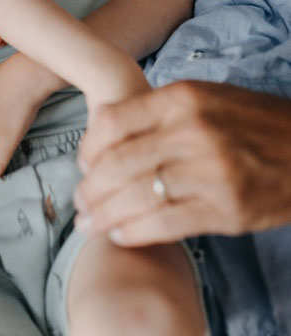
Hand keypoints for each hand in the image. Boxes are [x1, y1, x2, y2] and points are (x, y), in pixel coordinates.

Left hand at [77, 80, 290, 243]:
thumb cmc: (256, 124)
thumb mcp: (208, 98)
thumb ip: (157, 110)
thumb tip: (100, 126)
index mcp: (183, 100)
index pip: (111, 123)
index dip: (87, 149)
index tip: (83, 166)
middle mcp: (194, 132)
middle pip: (117, 165)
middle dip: (89, 190)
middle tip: (80, 203)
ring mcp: (211, 172)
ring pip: (136, 197)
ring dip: (104, 216)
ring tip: (90, 225)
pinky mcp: (227, 209)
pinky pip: (165, 223)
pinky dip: (135, 232)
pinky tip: (121, 237)